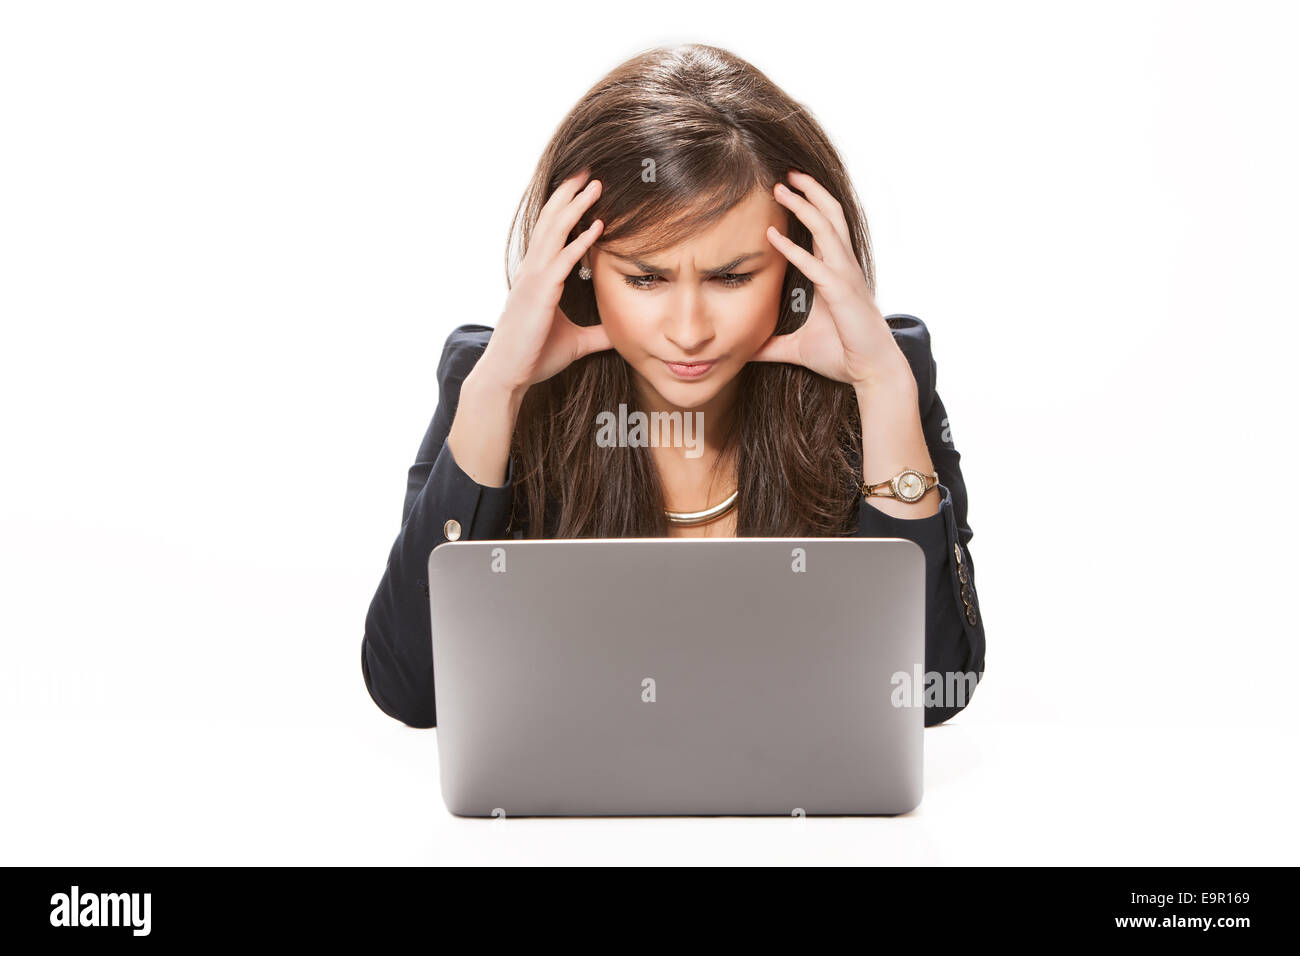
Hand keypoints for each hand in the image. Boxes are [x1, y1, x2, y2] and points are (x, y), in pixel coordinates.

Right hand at [474, 169, 611, 392]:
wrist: (507, 375)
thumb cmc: (534, 357)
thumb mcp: (576, 342)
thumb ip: (599, 333)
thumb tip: (622, 332)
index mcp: (538, 276)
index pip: (552, 232)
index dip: (567, 207)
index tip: (584, 186)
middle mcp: (533, 271)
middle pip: (552, 221)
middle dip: (570, 194)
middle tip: (590, 170)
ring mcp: (534, 280)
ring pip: (555, 233)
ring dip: (576, 207)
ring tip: (595, 185)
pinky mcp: (539, 294)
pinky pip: (562, 262)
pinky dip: (579, 243)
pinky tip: (597, 227)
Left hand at [751, 169, 911, 391]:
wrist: (872, 372)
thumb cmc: (842, 355)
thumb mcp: (797, 349)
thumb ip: (771, 345)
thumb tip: (746, 351)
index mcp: (835, 273)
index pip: (824, 229)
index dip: (810, 205)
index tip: (786, 189)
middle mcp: (843, 268)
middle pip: (830, 216)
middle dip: (809, 191)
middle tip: (785, 173)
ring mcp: (845, 277)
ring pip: (826, 229)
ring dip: (803, 205)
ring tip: (780, 187)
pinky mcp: (842, 293)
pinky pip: (815, 265)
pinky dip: (793, 249)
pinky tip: (771, 236)